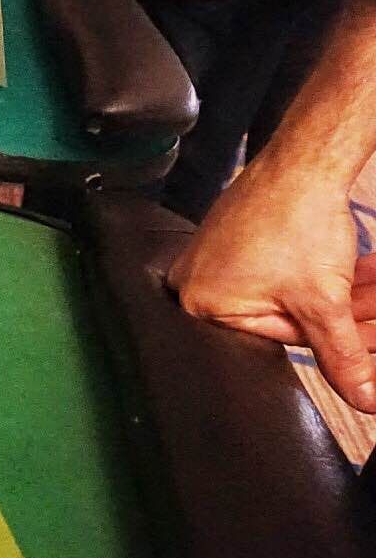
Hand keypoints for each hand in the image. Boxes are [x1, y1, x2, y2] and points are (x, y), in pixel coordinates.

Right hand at [167, 159, 375, 411]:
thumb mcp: (325, 303)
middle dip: (342, 317)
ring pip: (291, 292)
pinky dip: (322, 273)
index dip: (332, 340)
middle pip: (285, 317)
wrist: (304, 159)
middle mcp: (199, 280)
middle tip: (375, 313)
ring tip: (373, 286)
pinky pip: (283, 268)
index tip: (368, 339)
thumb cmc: (296, 219)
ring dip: (341, 294)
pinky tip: (358, 271)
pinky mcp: (238, 235)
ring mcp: (217, 255)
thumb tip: (363, 397)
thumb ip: (343, 356)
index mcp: (202, 303)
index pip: (278, 340)